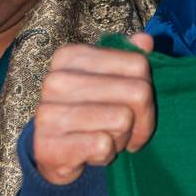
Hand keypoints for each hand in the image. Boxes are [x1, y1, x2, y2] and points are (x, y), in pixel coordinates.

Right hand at [32, 32, 154, 184]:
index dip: (147, 91)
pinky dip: (105, 154)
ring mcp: (48, 112)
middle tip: (126, 130)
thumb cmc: (87, 114)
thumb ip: (127, 59)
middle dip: (141, 119)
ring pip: (123, 120)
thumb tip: (145, 40)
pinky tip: (91, 153)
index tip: (135, 108)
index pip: (139, 65)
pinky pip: (104, 145)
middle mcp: (56, 80)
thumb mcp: (108, 82)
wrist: (53, 154)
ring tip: (105, 139)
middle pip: (137, 92)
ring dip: (122, 138)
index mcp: (70, 56)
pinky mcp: (49, 144)